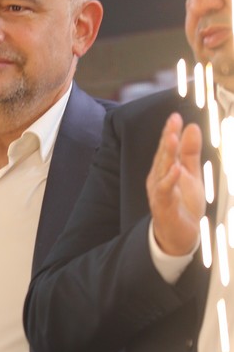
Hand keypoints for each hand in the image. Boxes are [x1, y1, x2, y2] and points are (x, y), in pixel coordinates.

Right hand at [149, 112, 203, 257]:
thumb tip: (191, 127)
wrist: (178, 235)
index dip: (170, 132)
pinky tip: (177, 169)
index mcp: (164, 169)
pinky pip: (165, 191)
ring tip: (172, 139)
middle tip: (173, 121)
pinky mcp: (163, 205)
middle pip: (163, 155)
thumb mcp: (191, 174)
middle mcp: (158, 178)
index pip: (167, 148)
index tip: (175, 116)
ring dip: (166, 154)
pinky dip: (170, 180)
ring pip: (162, 170)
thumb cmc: (183, 204)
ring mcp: (159, 192)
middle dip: (167, 138)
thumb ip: (190, 152)